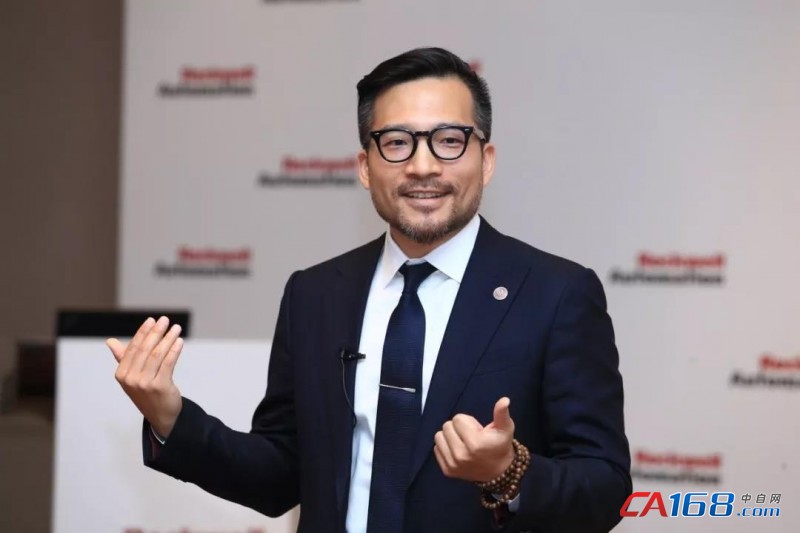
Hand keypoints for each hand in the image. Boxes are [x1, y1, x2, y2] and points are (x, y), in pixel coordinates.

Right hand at [107, 316, 183, 437]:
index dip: (143, 332)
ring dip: (168, 338)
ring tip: (176, 328)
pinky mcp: (160, 386)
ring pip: (157, 354)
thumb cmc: (146, 392)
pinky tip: (179, 341)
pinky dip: (174, 350)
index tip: (151, 320)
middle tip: (165, 320)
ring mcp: (145, 383)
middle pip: (145, 349)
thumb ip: (123, 358)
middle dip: (156, 332)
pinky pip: (168, 363)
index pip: (133, 348)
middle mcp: (131, 379)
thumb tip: (110, 341)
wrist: (161, 415)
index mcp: (121, 374)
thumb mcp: (132, 377)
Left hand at [433, 397, 514, 482]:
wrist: (498, 472)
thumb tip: (504, 400)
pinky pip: (436, 448)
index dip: (468, 421)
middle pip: (447, 426)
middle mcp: (462, 455)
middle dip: (458, 428)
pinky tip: (457, 450)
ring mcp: (453, 464)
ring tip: (462, 442)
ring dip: (450, 436)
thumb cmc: (500, 446)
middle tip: (470, 436)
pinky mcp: (447, 470)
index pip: (457, 418)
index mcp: (475, 443)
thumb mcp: (505, 428)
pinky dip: (445, 447)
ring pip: (439, 436)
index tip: (477, 430)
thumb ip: (502, 413)